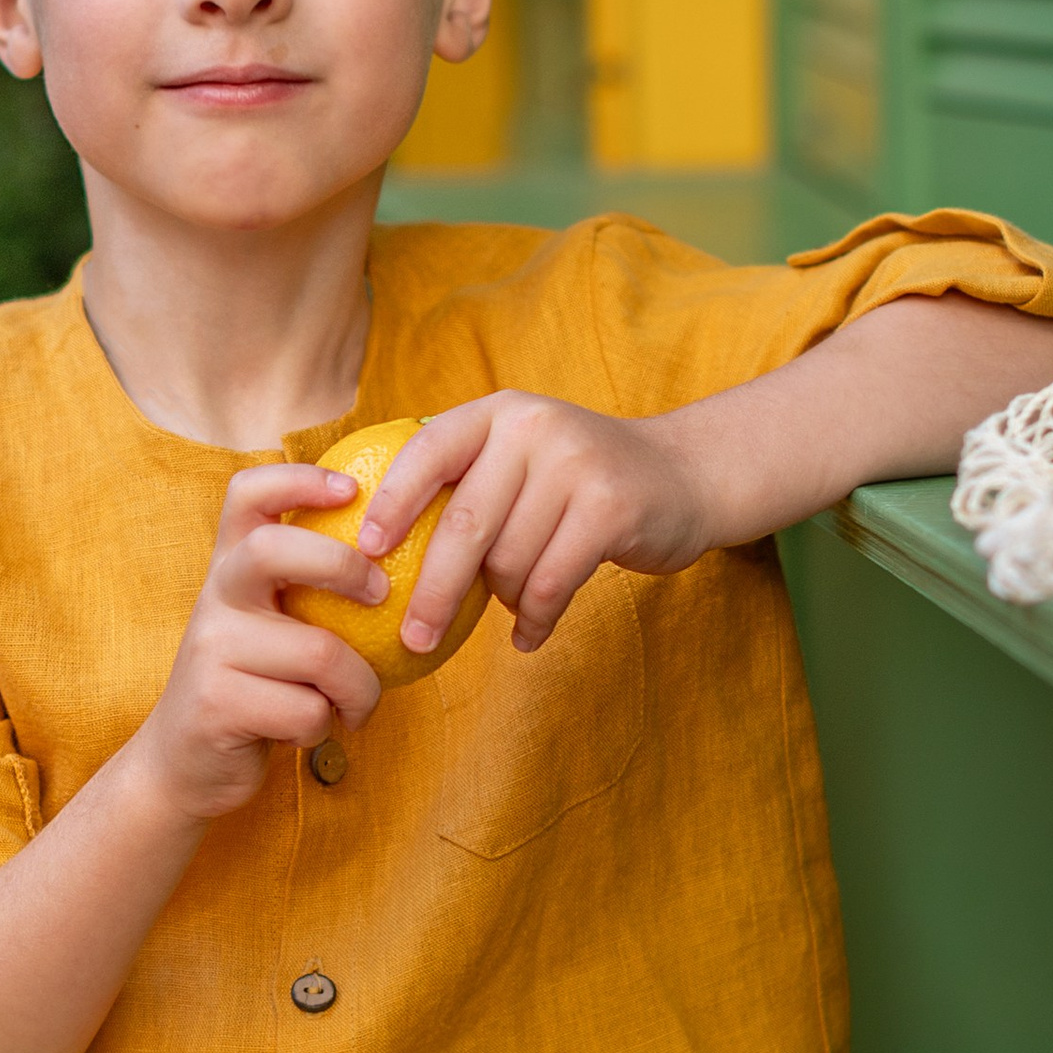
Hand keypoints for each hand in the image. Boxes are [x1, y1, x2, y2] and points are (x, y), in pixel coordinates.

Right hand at [133, 465, 387, 819]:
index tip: (350, 488)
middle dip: (344, 566)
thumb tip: (407, 555)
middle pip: (273, 551)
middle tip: (383, 592)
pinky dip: (326, 727)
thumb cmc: (252, 688)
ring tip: (356, 704)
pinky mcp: (218, 704)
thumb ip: (309, 593)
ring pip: (319, 653)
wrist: (182, 766)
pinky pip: (308, 710)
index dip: (298, 479)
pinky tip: (313, 732)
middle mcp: (214, 599)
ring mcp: (211, 650)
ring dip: (359, 688)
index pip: (247, 496)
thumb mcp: (269, 629)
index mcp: (228, 569)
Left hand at [355, 394, 710, 657]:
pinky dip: (535, 619)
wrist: (686, 475)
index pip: (427, 451)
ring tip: (512, 605)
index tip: (367, 552)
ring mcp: (576, 464)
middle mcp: (533, 427)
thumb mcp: (521, 457)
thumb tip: (372, 546)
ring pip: (509, 561)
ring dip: (503, 599)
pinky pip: (551, 582)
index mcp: (497, 413)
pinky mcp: (611, 507)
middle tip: (413, 639)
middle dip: (432, 591)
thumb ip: (465, 481)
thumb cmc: (579, 481)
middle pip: (463, 524)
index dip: (392, 502)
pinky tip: (529, 637)